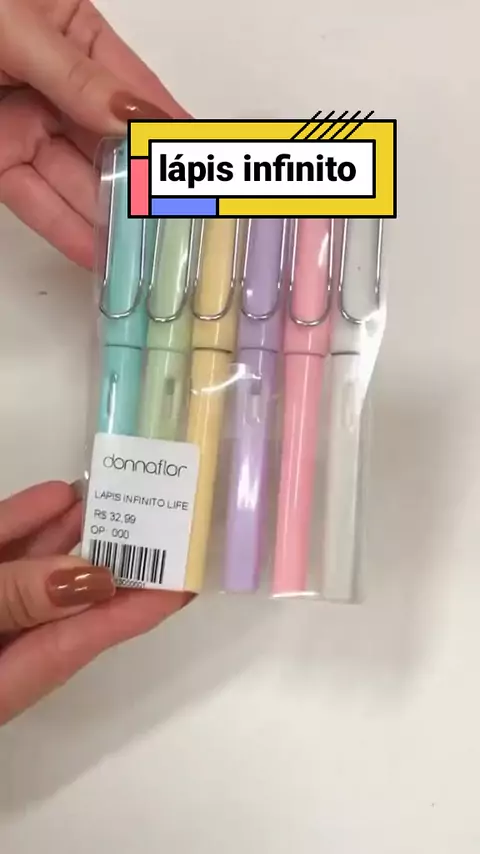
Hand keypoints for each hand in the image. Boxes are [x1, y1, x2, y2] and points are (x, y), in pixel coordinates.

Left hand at [0, 0, 187, 267]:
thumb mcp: (18, 28)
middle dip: (145, 188)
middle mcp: (55, 83)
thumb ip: (78, 79)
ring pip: (79, 180)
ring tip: (148, 252)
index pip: (137, 92)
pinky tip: (98, 252)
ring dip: (111, 218)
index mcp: (72, 32)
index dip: (171, 133)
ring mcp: (25, 123)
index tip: (205, 170)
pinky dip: (66, 228)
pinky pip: (38, 199)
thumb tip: (137, 120)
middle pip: (112, 147)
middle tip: (180, 225)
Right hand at [0, 481, 190, 724]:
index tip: (190, 578)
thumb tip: (92, 578)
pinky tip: (53, 496)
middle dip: (112, 558)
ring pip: (31, 570)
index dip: (143, 606)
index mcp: (11, 677)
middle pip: (67, 600)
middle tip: (159, 520)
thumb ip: (18, 600)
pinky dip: (21, 526)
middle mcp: (3, 647)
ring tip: (112, 495)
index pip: (90, 636)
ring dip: (68, 532)